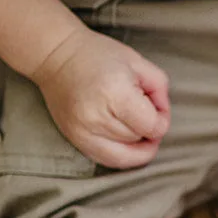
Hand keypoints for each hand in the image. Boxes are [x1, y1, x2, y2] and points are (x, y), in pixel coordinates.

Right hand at [30, 26, 170, 168]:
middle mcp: (97, 117)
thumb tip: (162, 119)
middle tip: (138, 107)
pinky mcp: (74, 139)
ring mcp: (83, 132)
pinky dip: (120, 155)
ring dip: (133, 142)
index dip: (161, 119)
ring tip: (127, 120)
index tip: (154, 106)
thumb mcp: (138, 63)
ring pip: (125, 155)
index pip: (153, 127)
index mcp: (115, 94)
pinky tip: (121, 139)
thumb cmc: (98, 56)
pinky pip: (106, 161)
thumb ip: (160, 91)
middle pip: (139, 141)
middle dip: (146, 128)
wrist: (56, 56)